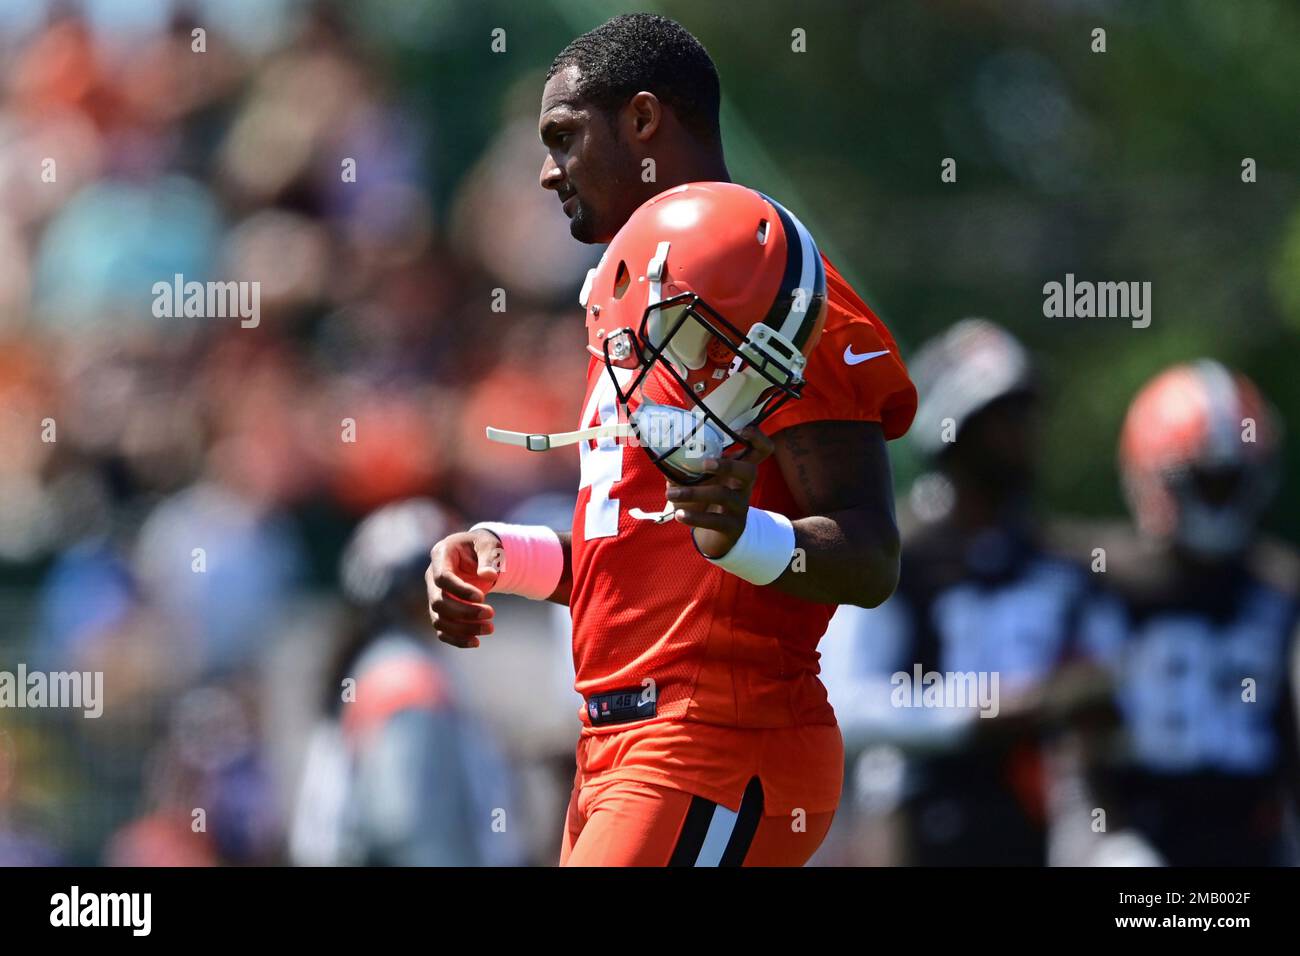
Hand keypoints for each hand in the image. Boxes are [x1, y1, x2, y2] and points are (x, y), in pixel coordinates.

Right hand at [425, 529, 502, 647]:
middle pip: (439, 602)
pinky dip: (457, 639)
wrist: (477, 553)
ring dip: (464, 628)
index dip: (460, 590)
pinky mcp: (441, 610)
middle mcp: (432, 577)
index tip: (482, 598)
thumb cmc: (483, 546)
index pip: (442, 578)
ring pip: (440, 619)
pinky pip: (442, 630)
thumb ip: (489, 557)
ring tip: (490, 628)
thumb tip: (488, 575)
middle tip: (492, 614)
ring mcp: (434, 594)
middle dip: (465, 612)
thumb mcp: (489, 544)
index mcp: (441, 555)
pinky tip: (475, 642)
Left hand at [665, 425, 774, 558]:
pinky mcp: (733, 526)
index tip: (741, 431)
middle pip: (749, 471)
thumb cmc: (705, 499)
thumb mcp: (698, 480)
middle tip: (705, 463)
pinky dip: (695, 517)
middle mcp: (744, 485)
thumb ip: (684, 467)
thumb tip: (662, 456)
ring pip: (724, 495)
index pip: (761, 450)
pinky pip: (716, 521)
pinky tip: (679, 515)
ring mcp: (740, 506)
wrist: (715, 536)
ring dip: (694, 493)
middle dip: (728, 465)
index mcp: (739, 468)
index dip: (757, 438)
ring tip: (670, 494)